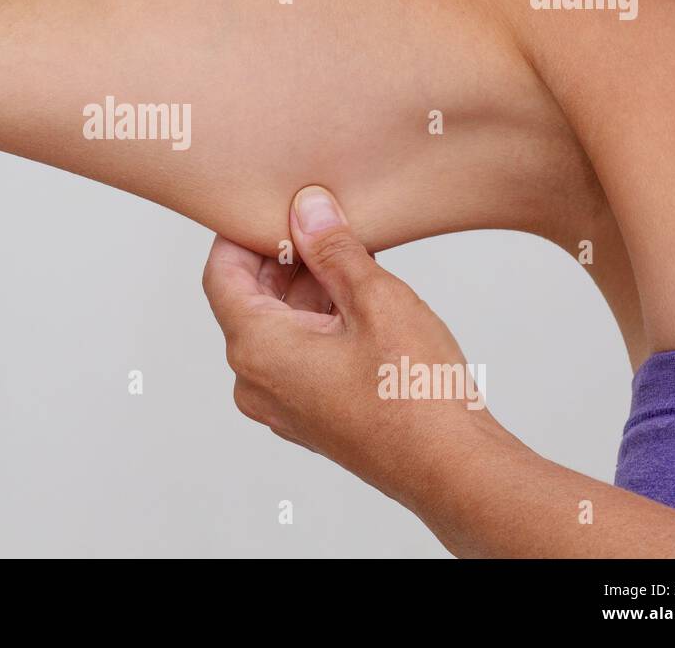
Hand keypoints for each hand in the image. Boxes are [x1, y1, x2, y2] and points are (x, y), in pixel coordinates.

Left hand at [202, 185, 512, 508]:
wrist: (453, 469)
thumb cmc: (414, 393)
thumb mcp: (375, 299)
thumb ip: (332, 249)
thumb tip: (306, 208)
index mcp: (256, 348)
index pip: (221, 273)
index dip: (240, 233)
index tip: (272, 205)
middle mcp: (254, 381)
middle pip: (248, 299)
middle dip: (281, 257)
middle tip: (321, 220)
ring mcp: (280, 404)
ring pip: (276, 326)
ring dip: (305, 288)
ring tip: (350, 254)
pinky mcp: (308, 416)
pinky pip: (296, 355)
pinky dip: (317, 321)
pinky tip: (358, 296)